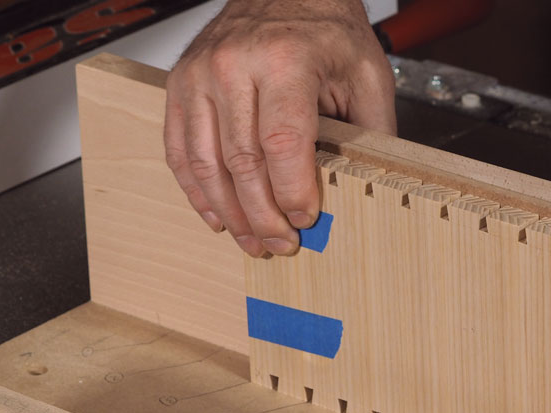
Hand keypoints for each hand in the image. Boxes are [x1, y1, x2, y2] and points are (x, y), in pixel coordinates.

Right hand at [164, 0, 395, 256]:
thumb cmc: (327, 30)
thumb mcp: (368, 76)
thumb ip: (370, 134)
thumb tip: (366, 192)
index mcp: (286, 59)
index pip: (282, 142)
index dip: (291, 191)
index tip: (306, 220)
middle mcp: (235, 63)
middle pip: (242, 160)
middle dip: (263, 215)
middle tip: (282, 245)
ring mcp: (200, 73)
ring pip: (206, 162)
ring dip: (229, 213)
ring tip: (252, 241)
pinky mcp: (180, 83)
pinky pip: (180, 149)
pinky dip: (197, 190)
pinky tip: (217, 216)